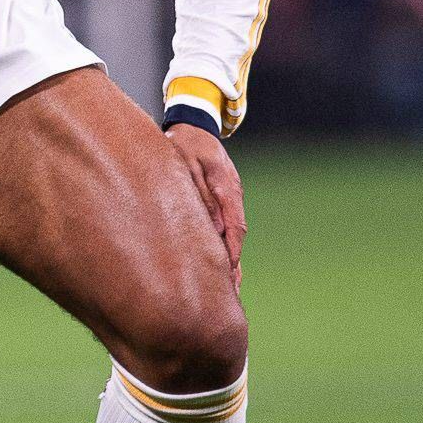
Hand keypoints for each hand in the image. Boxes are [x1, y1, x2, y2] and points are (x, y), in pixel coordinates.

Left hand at [164, 122, 244, 283]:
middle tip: (229, 296)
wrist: (195, 126)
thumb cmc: (185, 145)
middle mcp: (232, 196)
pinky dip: (224, 247)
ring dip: (230, 261)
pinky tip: (221, 266)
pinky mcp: (223, 200)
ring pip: (232, 235)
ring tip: (227, 291)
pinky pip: (226, 227)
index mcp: (226, 189)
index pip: (234, 228)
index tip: (228, 277)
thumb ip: (200, 196)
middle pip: (236, 237)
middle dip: (233, 267)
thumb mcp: (187, 166)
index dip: (232, 254)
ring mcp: (230, 199)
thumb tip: (213, 228)